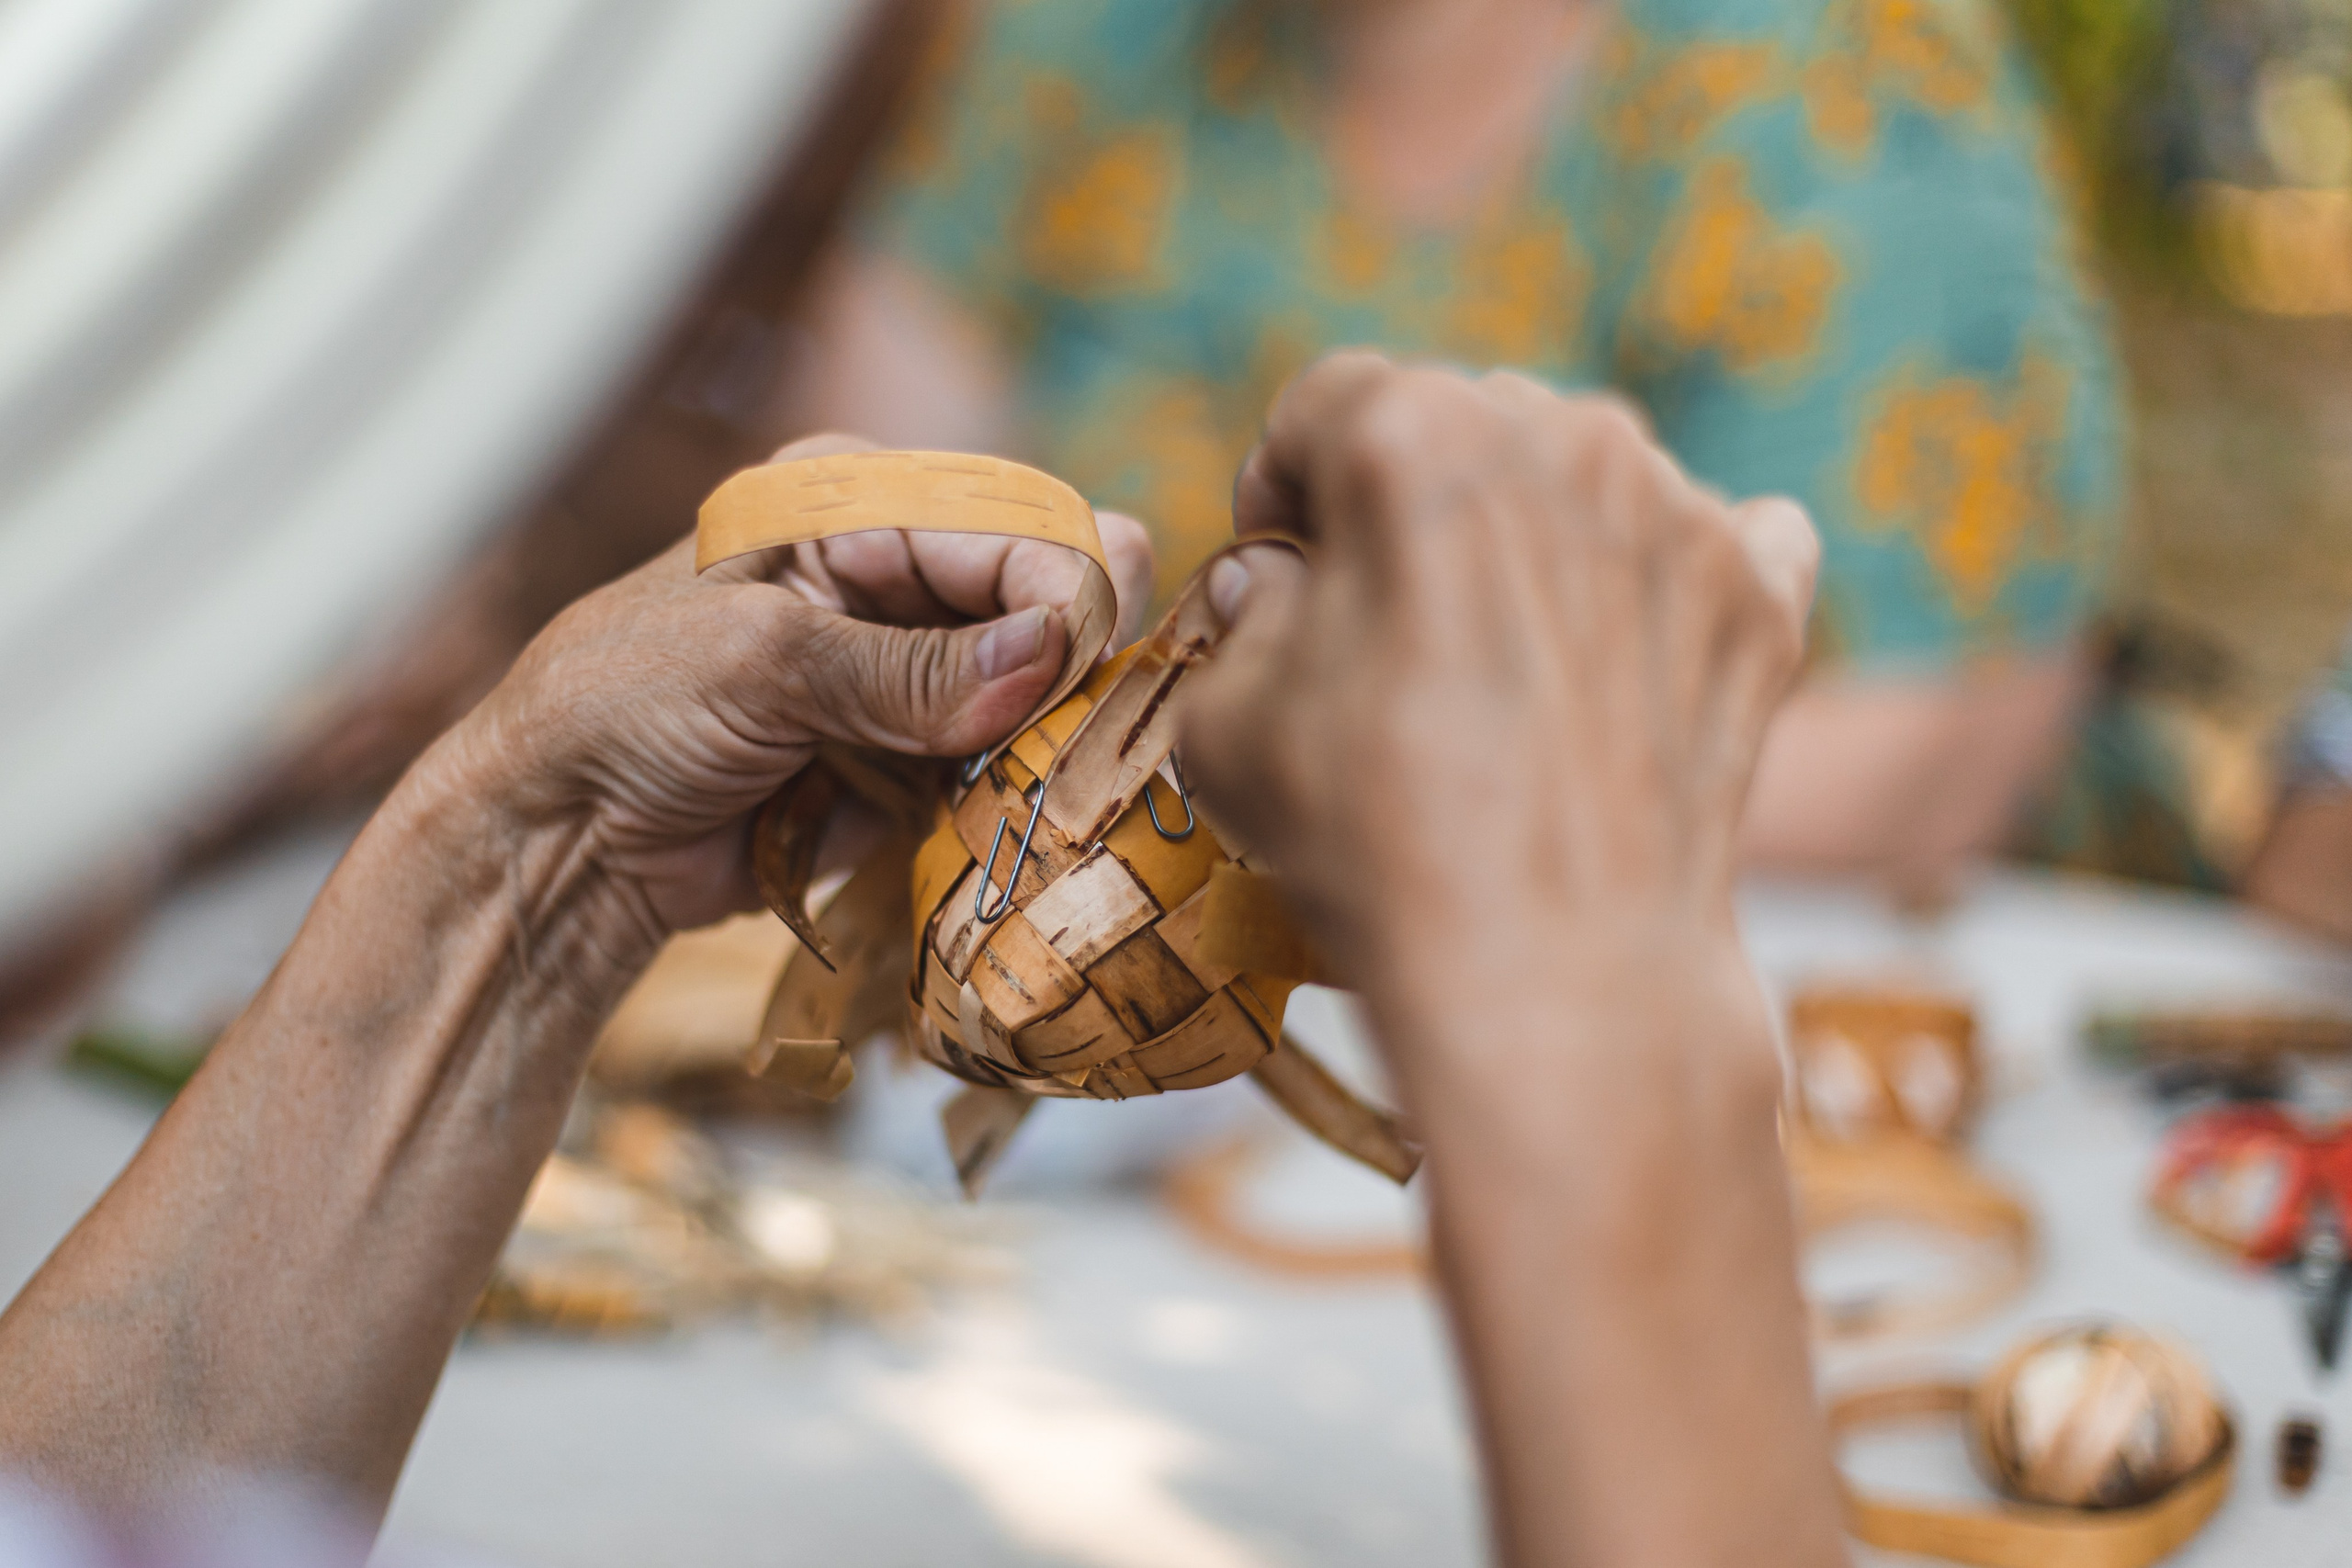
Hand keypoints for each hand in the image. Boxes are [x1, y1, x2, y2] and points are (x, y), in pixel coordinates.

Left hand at [432, 434, 1152, 938]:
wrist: (559, 839)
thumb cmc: (618, 708)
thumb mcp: (759, 664)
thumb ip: (907, 669)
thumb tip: (1045, 657)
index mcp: (857, 502)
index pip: (1013, 527)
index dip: (1061, 594)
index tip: (1072, 674)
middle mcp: (901, 576)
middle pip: (1049, 606)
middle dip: (1067, 672)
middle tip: (1058, 739)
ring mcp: (918, 675)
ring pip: (1046, 699)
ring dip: (1048, 748)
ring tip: (1033, 788)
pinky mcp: (920, 763)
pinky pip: (1007, 776)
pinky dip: (1015, 803)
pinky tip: (1008, 823)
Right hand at [1180, 354, 1815, 1052]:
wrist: (1556, 975)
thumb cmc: (1373, 845)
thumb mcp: (1225, 725)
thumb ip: (1240, 619)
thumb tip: (1275, 583)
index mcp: (1412, 439)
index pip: (1327, 402)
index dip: (1283, 480)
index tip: (1282, 554)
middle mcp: (1560, 436)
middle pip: (1464, 423)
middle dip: (1414, 504)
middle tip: (1388, 620)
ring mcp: (1678, 510)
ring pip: (1587, 474)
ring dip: (1539, 534)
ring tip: (1506, 660)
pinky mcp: (1761, 592)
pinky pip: (1722, 536)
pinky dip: (1674, 580)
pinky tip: (1628, 662)